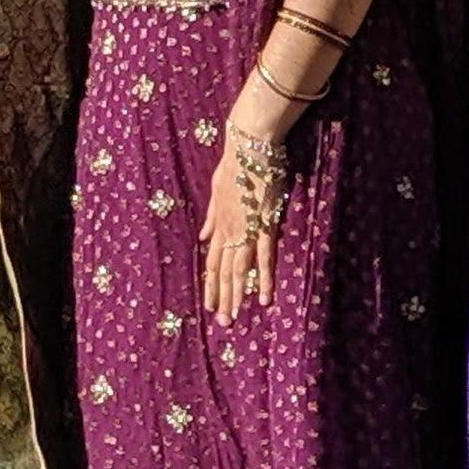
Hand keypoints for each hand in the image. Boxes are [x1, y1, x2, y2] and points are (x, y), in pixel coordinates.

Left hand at [198, 164, 273, 318]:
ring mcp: (246, 229)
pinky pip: (263, 258)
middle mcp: (229, 231)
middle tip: (222, 322)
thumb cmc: (236, 163)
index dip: (211, 285)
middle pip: (223, 271)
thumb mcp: (216, 190)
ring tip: (234, 317)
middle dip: (221, 298)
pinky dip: (262, 279)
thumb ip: (211, 216)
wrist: (249, 145)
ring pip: (238, 270)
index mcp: (219, 223)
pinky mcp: (265, 225)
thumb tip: (203, 235)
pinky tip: (263, 297)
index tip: (209, 305)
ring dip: (235, 295)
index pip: (212, 261)